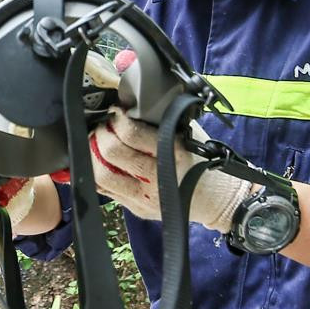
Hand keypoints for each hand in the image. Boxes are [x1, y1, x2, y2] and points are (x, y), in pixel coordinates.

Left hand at [88, 110, 247, 232]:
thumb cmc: (202, 159)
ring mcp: (144, 197)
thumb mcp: (189, 132)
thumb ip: (163, 117)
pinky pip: (105, 192)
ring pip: (101, 176)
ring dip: (93, 154)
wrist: (216, 198)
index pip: (131, 133)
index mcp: (173, 153)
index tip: (116, 112)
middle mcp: (157, 177)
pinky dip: (96, 173)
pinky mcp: (137, 209)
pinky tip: (99, 162)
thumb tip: (132, 98)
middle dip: (101, 134)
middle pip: (111, 153)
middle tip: (103, 126)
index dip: (117, 119)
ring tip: (97, 143)